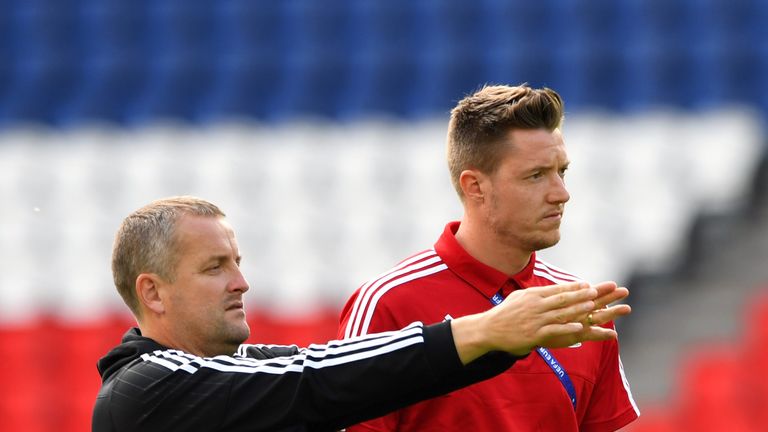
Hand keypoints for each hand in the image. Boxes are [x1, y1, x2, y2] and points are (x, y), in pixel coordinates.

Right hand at [450, 281, 630, 363]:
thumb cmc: (504, 314)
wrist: (488, 329)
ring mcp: (535, 319)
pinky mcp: (534, 334)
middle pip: (562, 299)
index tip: (588, 285)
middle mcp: (535, 305)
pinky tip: (580, 328)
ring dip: (578, 309)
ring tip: (593, 306)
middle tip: (597, 291)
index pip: (557, 290)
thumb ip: (535, 294)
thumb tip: (549, 290)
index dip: (574, 288)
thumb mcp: (519, 298)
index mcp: (533, 295)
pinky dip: (567, 329)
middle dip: (581, 295)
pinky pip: (554, 330)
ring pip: (561, 313)